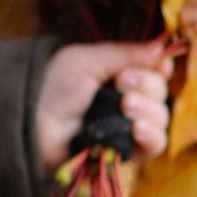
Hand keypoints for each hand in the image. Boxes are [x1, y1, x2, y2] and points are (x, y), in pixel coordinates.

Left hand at [37, 39, 174, 167]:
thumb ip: (126, 54)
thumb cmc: (53, 86)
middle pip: (160, 93)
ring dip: (148, 109)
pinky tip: (138, 128)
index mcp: (119, 76)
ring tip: (124, 106)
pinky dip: (152, 135)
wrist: (32, 121)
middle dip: (146, 86)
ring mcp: (127, 128)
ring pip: (160, 118)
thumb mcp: (87, 60)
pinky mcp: (124, 152)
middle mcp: (127, 101)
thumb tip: (163, 44)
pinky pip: (154, 146)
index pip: (156, 71)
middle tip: (120, 84)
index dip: (161, 68)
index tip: (158, 65)